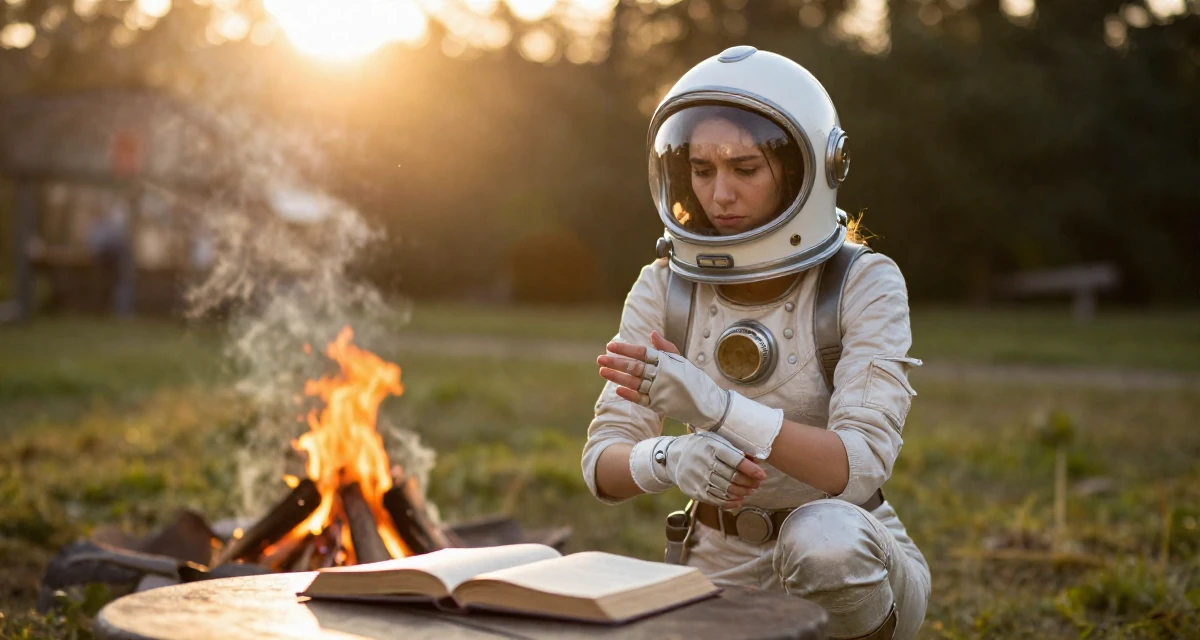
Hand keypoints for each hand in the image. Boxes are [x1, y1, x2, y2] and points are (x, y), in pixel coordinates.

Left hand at [598, 331, 784, 459]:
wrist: (709, 404)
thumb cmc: (694, 380)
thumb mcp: (683, 361)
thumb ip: (666, 348)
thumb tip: (652, 334)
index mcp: (668, 361)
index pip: (643, 352)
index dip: (626, 349)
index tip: (610, 346)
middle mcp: (663, 375)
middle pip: (635, 367)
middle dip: (616, 362)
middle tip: (600, 358)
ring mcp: (661, 391)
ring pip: (635, 382)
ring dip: (617, 377)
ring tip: (602, 371)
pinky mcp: (660, 405)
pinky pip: (642, 400)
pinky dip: (629, 395)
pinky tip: (616, 390)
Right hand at [628, 432, 766, 509]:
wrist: (673, 457)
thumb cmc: (701, 447)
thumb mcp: (715, 440)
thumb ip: (734, 449)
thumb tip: (756, 459)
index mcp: (710, 446)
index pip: (734, 459)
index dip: (750, 469)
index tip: (762, 474)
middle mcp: (703, 462)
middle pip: (732, 477)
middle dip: (749, 482)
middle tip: (758, 483)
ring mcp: (698, 478)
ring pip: (726, 490)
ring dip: (742, 492)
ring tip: (751, 491)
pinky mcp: (695, 491)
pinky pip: (716, 500)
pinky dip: (730, 502)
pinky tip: (738, 500)